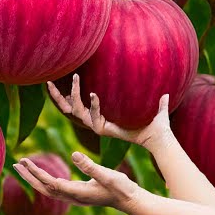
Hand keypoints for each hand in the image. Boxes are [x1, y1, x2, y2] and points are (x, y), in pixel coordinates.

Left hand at [13, 152, 144, 211]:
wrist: (130, 201)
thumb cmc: (121, 187)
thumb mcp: (108, 175)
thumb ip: (90, 166)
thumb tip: (73, 154)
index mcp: (77, 193)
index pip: (51, 182)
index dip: (37, 173)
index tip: (25, 161)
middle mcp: (73, 197)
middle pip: (44, 188)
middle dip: (29, 176)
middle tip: (15, 164)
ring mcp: (75, 197)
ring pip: (48, 189)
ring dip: (34, 179)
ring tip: (23, 167)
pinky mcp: (78, 194)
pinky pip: (55, 189)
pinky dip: (44, 181)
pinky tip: (41, 175)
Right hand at [46, 77, 172, 149]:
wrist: (158, 137)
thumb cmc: (155, 123)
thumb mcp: (152, 106)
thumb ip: (157, 99)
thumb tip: (166, 90)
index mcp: (101, 115)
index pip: (76, 104)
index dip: (66, 94)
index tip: (59, 79)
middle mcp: (96, 122)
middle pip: (69, 109)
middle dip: (57, 96)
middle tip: (48, 81)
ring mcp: (99, 127)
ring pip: (77, 112)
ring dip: (74, 94)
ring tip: (77, 77)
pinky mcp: (104, 131)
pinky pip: (93, 118)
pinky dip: (94, 106)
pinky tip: (94, 94)